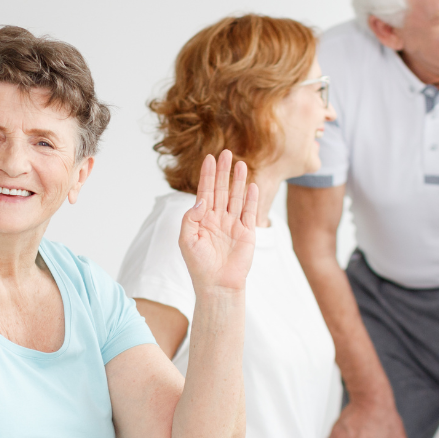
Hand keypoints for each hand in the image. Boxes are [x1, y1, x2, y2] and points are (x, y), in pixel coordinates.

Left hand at [179, 150, 257, 294]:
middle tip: (226, 152)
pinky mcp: (247, 233)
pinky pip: (250, 211)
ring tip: (240, 163)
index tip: (208, 157)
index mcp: (202, 219)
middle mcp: (217, 219)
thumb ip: (191, 217)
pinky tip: (252, 184)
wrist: (216, 285)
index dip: (207, 175)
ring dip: (238, 180)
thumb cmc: (198, 265)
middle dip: (223, 171)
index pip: (205, 191)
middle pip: (221, 189)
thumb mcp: (186, 239)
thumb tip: (202, 198)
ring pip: (236, 197)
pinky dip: (252, 198)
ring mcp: (233, 224)